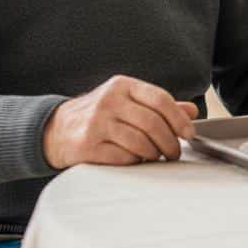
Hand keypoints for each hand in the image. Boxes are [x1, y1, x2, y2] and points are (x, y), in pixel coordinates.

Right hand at [42, 75, 198, 169]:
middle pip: (153, 123)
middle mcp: (109, 101)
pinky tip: (135, 159)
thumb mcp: (127, 101)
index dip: (179, 119)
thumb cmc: (99, 115)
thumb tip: (191, 111)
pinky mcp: (88, 145)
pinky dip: (136, 161)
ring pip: (141, 142)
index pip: (160, 99)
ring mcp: (97, 123)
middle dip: (170, 142)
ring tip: (156, 156)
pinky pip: (124, 157)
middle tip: (175, 152)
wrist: (57, 129)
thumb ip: (158, 105)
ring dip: (154, 154)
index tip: (189, 134)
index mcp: (122, 85)